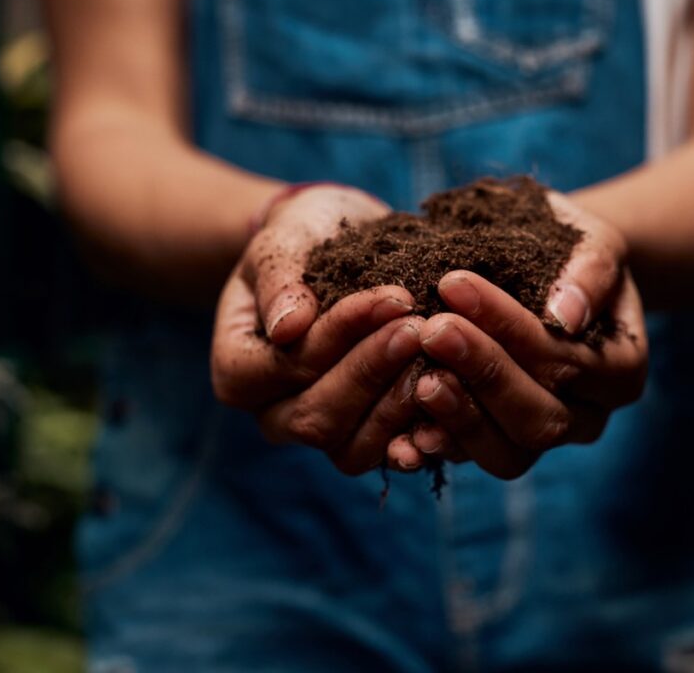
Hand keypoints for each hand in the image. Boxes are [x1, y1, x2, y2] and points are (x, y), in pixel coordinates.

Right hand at [211, 184, 426, 474]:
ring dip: (399, 406)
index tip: (391, 298)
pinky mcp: (368, 437)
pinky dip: (423, 437)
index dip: (338, 338)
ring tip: (439, 359)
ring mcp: (323, 432)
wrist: (340, 245)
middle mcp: (274, 413)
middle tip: (419, 327)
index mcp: (239, 370)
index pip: (284, 368)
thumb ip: (281, 280)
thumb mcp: (286, 241)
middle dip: (373, 370)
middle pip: (317, 417)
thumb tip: (289, 327)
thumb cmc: (306, 238)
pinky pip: (391, 456)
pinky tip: (455, 402)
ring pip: (353, 449)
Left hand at [387, 192, 647, 478]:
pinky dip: (438, 446)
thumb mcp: (591, 242)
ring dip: (460, 417)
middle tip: (432, 329)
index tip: (453, 284)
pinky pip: (471, 461)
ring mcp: (542, 438)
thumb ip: (591, 270)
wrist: (551, 270)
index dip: (510, 328)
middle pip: (541, 418)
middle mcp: (588, 417)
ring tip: (420, 379)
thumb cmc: (572, 250)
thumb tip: (566, 314)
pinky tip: (406, 428)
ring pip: (509, 454)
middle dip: (483, 372)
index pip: (567, 360)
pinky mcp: (500, 446)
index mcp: (621, 370)